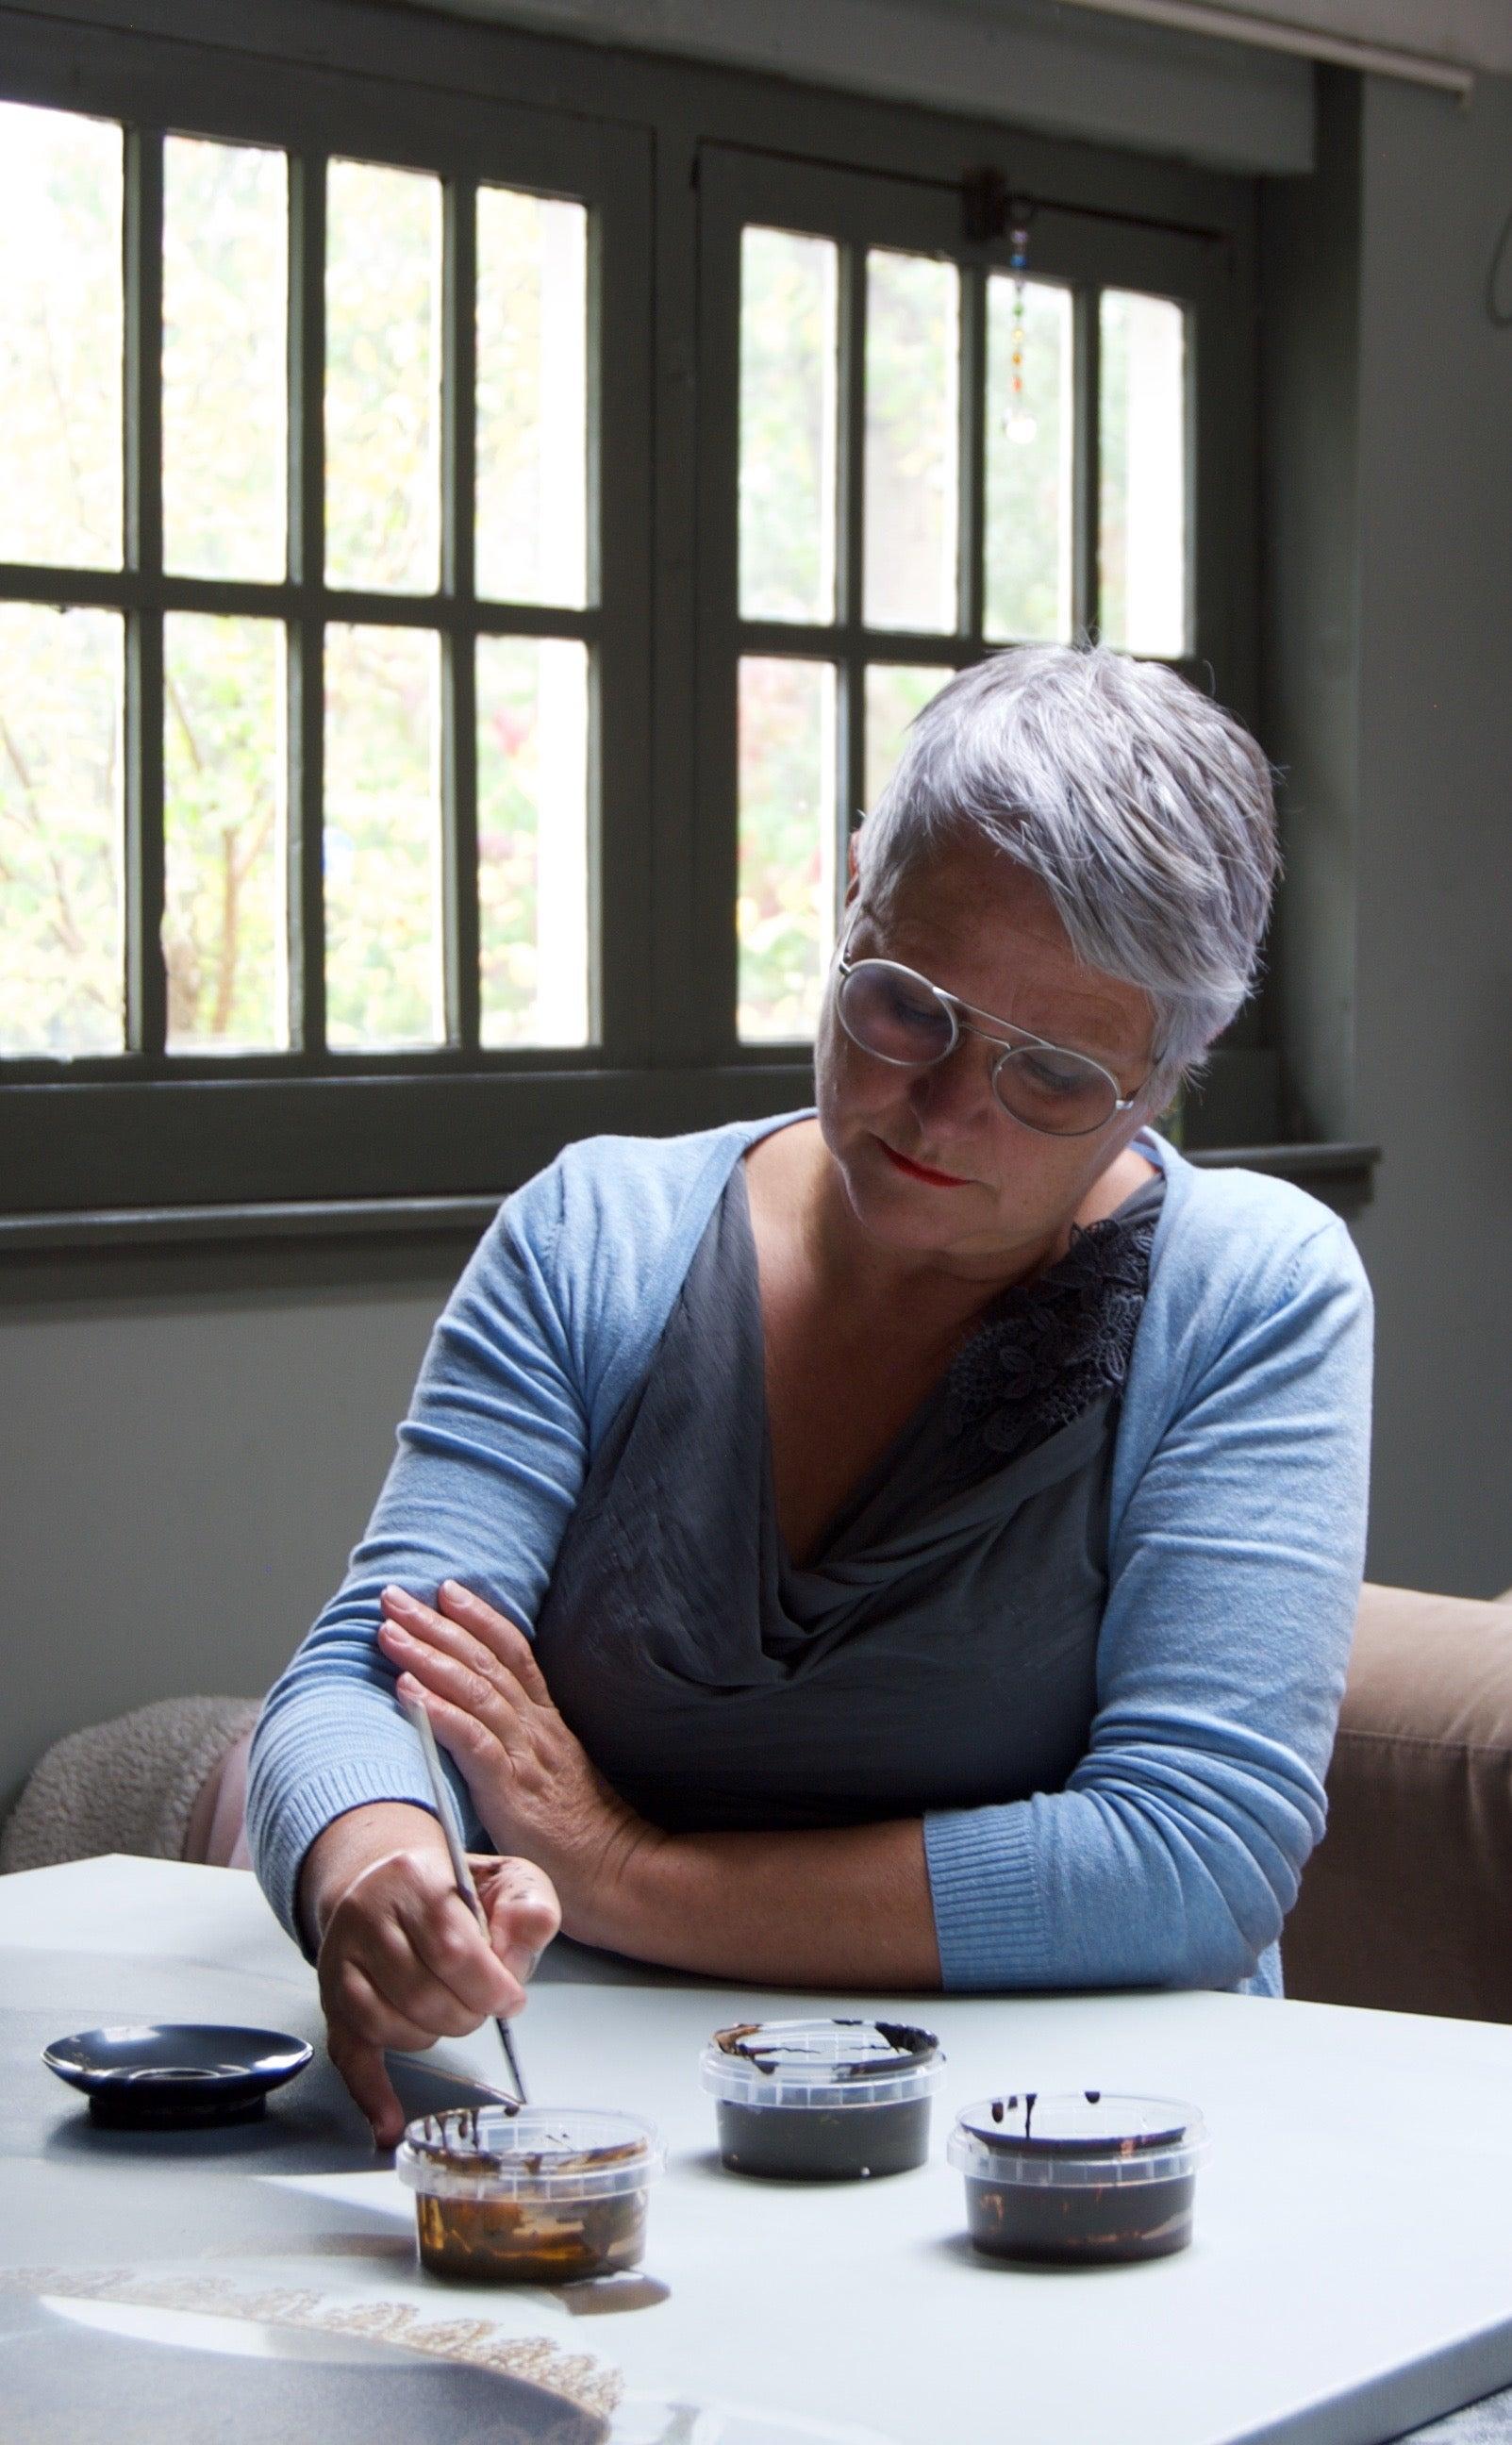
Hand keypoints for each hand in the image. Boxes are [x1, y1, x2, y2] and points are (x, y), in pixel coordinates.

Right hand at [311, 1813, 559, 2145]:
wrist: (391, 1882)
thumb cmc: (457, 1888)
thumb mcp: (508, 1879)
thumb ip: (527, 1909)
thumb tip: (517, 1950)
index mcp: (414, 1879)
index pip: (451, 1948)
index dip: (488, 1986)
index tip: (509, 1999)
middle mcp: (366, 1916)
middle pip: (420, 1993)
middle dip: (466, 2013)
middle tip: (482, 2005)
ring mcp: (341, 1961)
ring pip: (387, 2024)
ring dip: (432, 2034)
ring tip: (450, 2012)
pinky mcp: (333, 2000)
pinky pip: (348, 2055)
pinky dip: (370, 2093)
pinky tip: (388, 2122)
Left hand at [377, 1579, 654, 1928]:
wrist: (621, 1874)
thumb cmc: (583, 1839)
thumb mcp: (556, 1779)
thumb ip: (525, 1753)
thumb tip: (484, 1739)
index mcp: (547, 1723)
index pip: (514, 1654)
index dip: (480, 1618)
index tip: (446, 1590)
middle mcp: (537, 1728)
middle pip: (484, 1660)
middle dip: (436, 1624)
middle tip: (393, 1595)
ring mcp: (526, 1755)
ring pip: (473, 1690)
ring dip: (427, 1656)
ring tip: (389, 1632)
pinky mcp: (513, 1788)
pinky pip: (472, 1740)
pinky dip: (437, 1710)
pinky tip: (406, 1691)